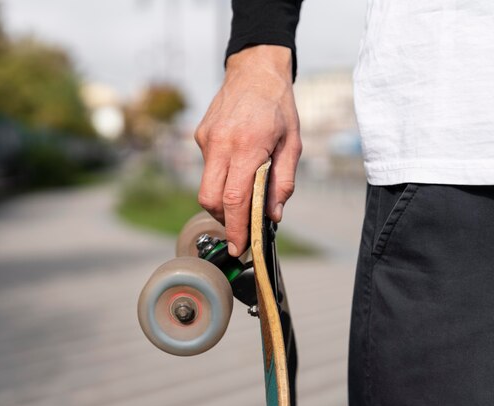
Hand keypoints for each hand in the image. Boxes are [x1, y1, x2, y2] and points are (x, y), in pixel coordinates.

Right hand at [195, 45, 301, 256]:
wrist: (255, 70)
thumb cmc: (279, 107)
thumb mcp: (293, 144)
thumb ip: (283, 182)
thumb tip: (272, 215)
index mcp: (247, 146)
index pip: (235, 199)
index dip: (235, 228)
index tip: (238, 247)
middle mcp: (221, 144)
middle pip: (211, 199)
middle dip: (225, 220)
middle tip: (241, 226)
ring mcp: (206, 140)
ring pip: (206, 187)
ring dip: (222, 200)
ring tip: (243, 192)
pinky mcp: (200, 137)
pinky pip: (207, 168)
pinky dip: (221, 177)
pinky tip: (236, 163)